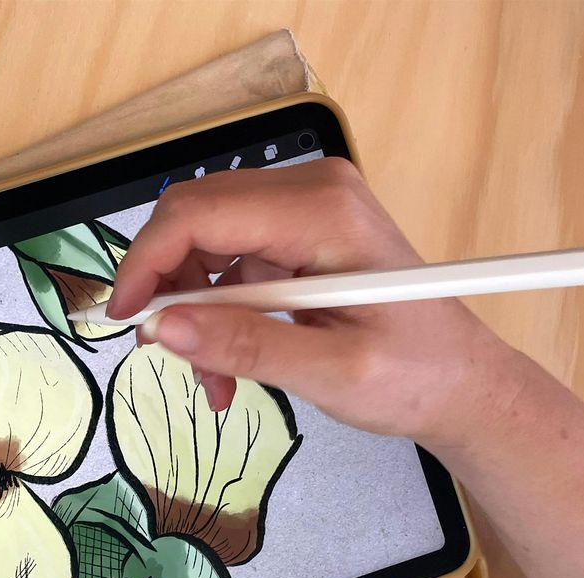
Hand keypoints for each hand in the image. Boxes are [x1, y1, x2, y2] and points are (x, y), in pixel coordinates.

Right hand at [108, 157, 526, 453]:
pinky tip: (229, 365)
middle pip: (194, 217)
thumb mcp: (329, 373)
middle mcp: (311, 191)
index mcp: (323, 213)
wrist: (461, 382)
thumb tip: (162, 328)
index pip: (199, 213)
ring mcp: (304, 208)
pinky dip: (215, 312)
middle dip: (167, 288)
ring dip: (191, 310)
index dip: (147, 262)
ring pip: (203, 242)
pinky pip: (228, 262)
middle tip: (164, 352)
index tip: (123, 319)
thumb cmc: (414, 377)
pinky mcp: (298, 233)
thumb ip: (244, 347)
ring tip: (215, 380)